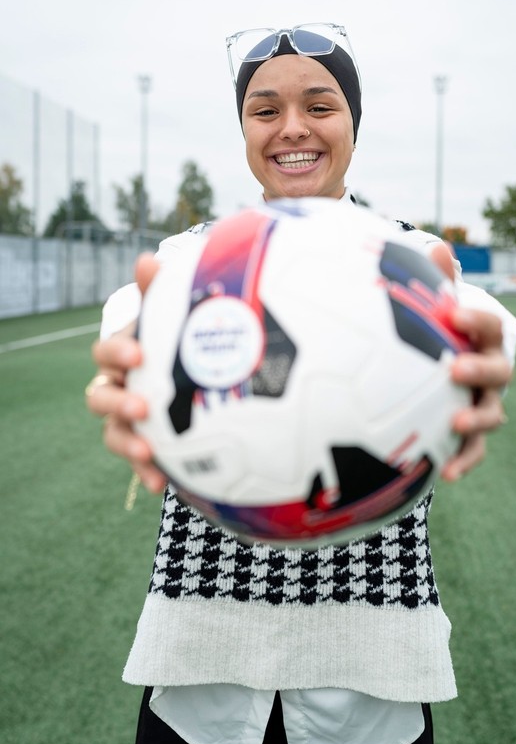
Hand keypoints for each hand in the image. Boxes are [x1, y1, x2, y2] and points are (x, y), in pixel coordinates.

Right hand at [86, 254, 164, 491]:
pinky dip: (144, 472)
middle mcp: (116, 387)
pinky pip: (137, 460)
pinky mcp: (141, 443)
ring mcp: (125, 418)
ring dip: (126, 443)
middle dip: (116, 401)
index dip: (117, 352)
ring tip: (148, 452)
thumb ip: (159, 290)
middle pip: (99, 396)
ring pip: (112, 432)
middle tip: (142, 405)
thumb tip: (147, 259)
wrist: (188, 374)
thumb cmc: (176, 340)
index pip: (106, 352)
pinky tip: (159, 484)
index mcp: (122, 355)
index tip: (140, 354)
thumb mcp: (171, 316)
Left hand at [426, 241, 512, 480]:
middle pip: (499, 371)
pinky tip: (445, 476)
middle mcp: (491, 372)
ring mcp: (485, 403)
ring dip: (476, 418)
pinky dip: (464, 462)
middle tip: (454, 368)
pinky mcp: (471, 433)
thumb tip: (437, 246)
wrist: (449, 366)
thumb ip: (438, 282)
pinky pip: (473, 450)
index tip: (453, 312)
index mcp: (484, 340)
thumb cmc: (440, 332)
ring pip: (492, 414)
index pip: (489, 327)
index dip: (476, 321)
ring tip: (453, 421)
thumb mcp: (438, 307)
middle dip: (480, 369)